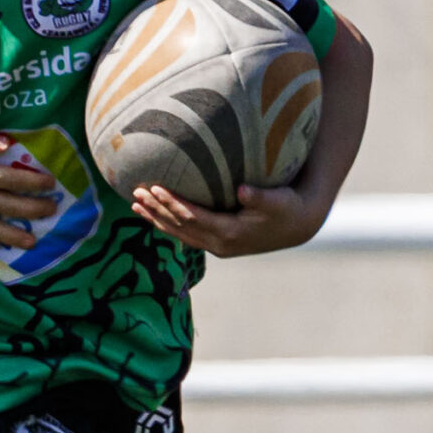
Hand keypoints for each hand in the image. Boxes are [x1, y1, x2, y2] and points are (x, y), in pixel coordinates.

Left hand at [130, 181, 327, 257]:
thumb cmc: (288, 207)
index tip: (154, 187)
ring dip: (156, 218)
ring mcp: (216, 245)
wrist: (297, 226)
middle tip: (135, 192)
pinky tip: (153, 213)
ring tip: (135, 204)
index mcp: (230, 233)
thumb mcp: (278, 201)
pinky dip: (167, 224)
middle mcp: (219, 243)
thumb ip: (260, 197)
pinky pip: (185, 233)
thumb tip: (242, 190)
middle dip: (156, 210)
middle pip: (179, 226)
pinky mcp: (216, 241)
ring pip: (179, 233)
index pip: (192, 217)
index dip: (172, 203)